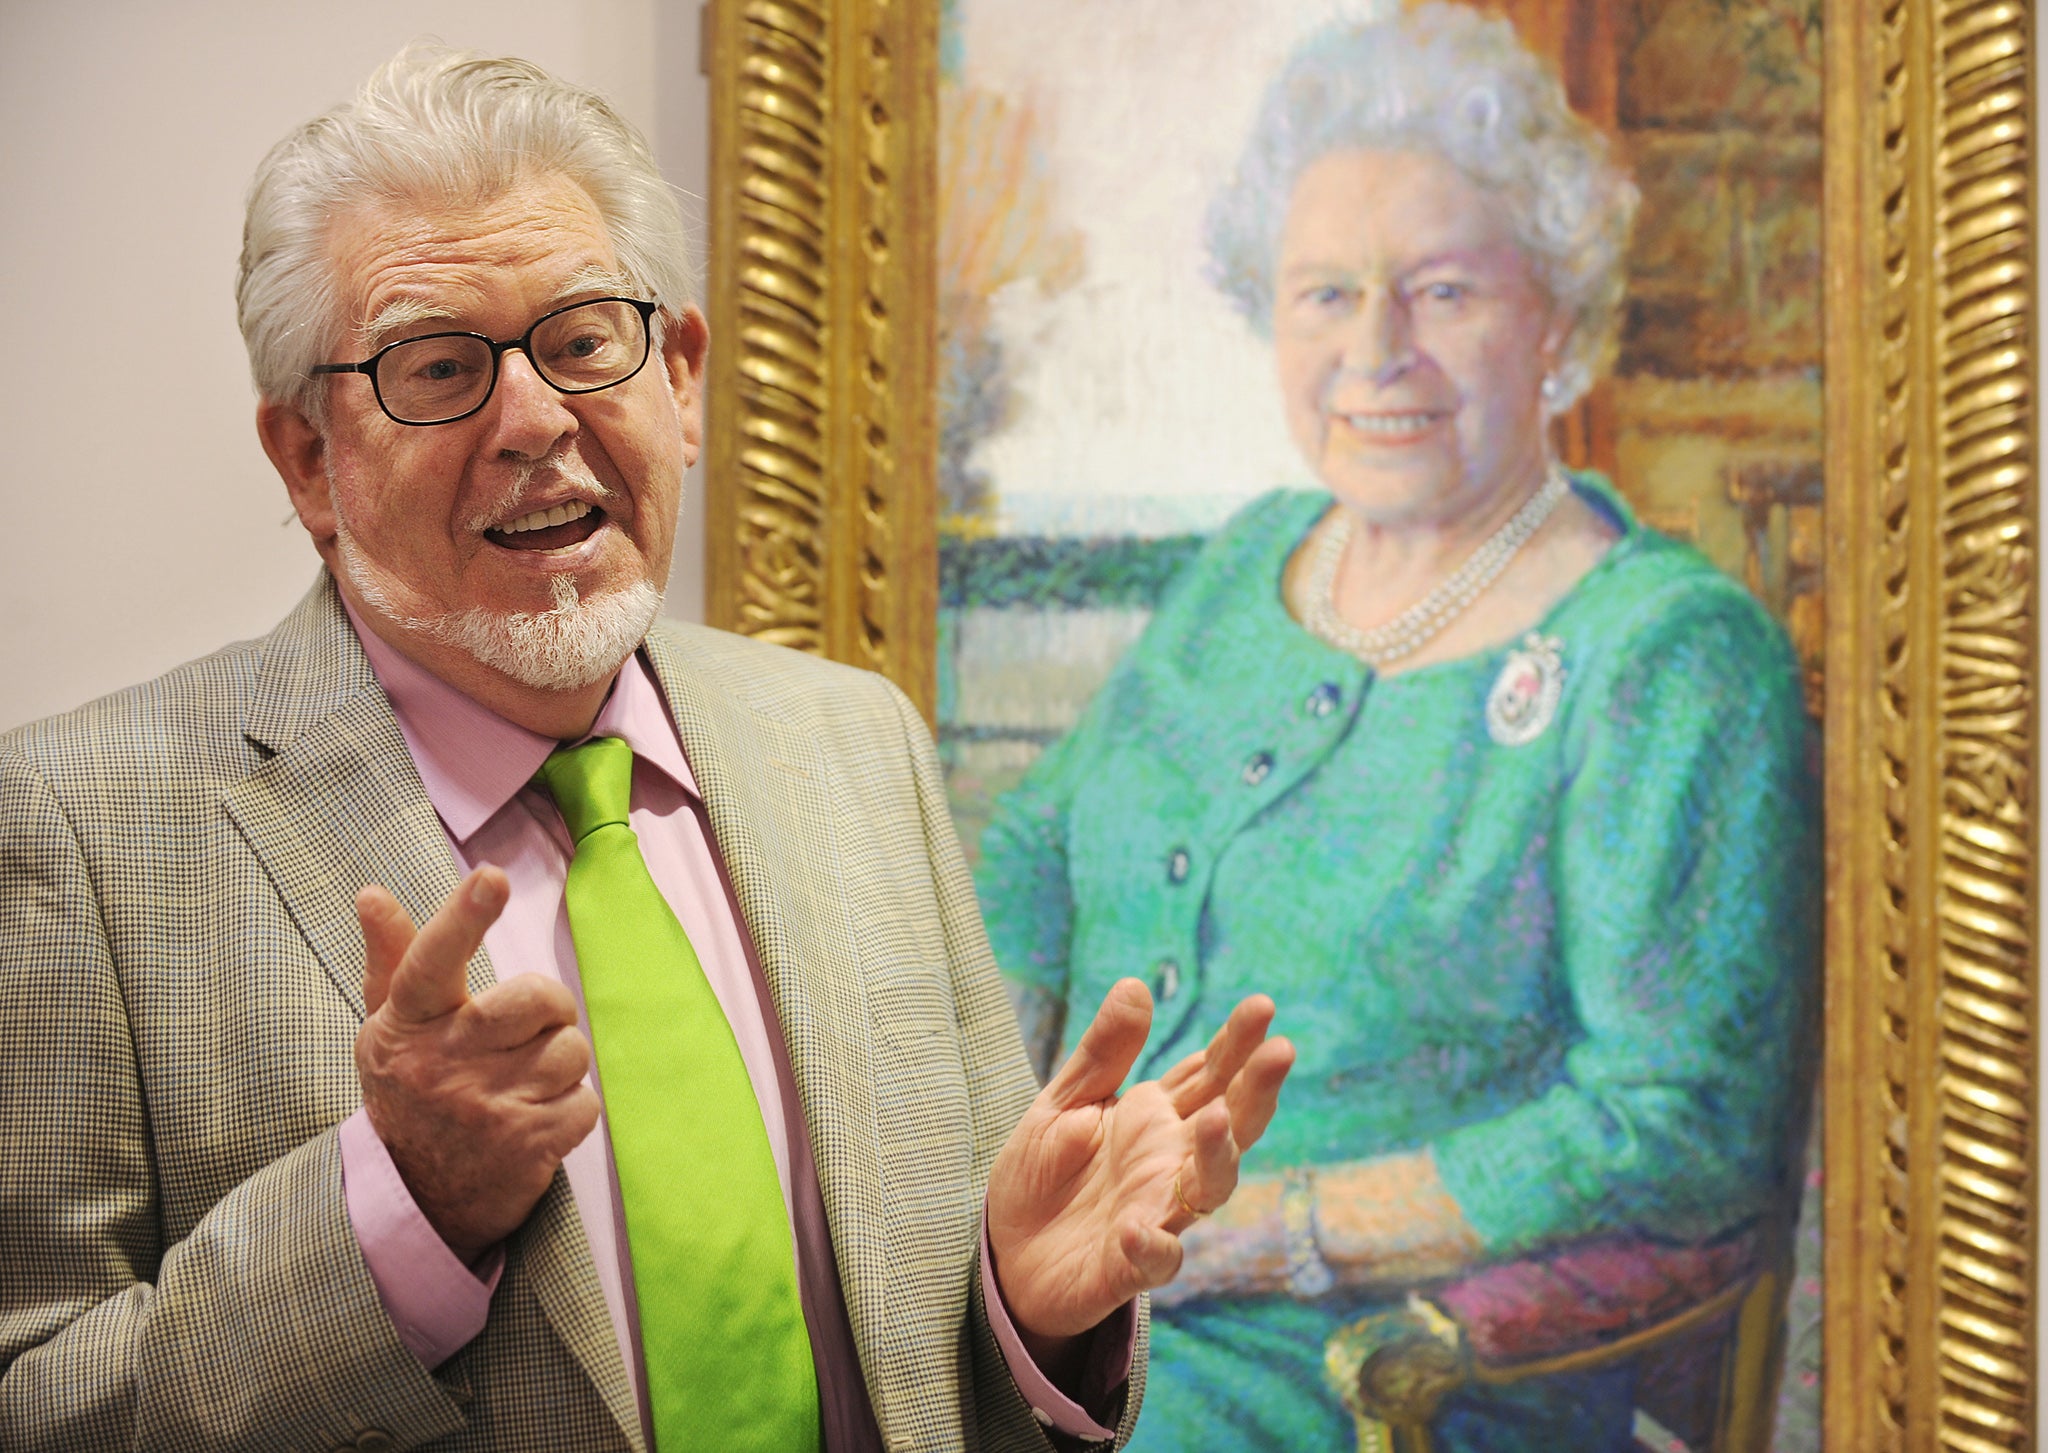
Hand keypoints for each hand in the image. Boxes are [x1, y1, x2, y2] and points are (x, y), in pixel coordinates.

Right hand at [353, 867, 600, 1261]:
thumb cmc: (410, 1091)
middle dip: (550, 1008)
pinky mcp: (526, 1146)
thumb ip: (393, 958)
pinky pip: (586, 1102)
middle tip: (527, 1030)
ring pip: (572, 1051)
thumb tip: (372, 893)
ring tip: (522, 1085)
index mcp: (408, 1023)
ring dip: (560, 1066)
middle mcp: (442, 1062)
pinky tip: (536, 1122)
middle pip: (539, 997)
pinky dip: (572, 1111)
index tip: (490, 879)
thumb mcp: (390, 1027)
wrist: (414, 1199)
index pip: (433, 960)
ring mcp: (484, 1106)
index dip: (464, 917)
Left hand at [986, 979, 1293, 1341]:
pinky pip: (1156, 1260)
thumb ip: (1104, 1053)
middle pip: (1229, 1123)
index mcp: (1156, 1118)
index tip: (1262, 1006)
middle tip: (1280, 1050)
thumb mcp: (1063, 1102)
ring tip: (1219, 1118)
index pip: (1209, 1074)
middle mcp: (1169, 1163)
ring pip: (1210, 1187)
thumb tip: (1136, 984)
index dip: (1236, 1042)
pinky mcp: (1129, 1267)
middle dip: (1256, 1089)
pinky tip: (1137, 1229)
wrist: (1005, 1255)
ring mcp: (1156, 1213)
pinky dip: (1152, 1246)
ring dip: (1219, 1154)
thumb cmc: (1042, 1175)